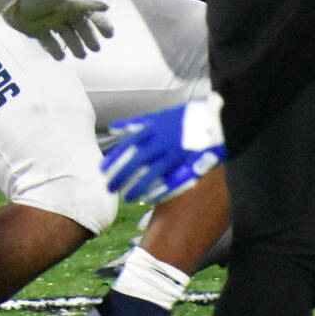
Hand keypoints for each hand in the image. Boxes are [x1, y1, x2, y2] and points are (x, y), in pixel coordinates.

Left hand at [0, 0, 112, 56]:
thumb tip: (106, 7)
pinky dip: (54, 49)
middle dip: (89, 38)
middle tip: (95, 49)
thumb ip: (84, 2)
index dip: (101, 24)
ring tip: (81, 55)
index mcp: (71, 3)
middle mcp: (62, 13)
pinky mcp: (36, 30)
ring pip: (66, 36)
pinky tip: (60, 57)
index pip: (91, 14)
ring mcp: (49, 22)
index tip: (109, 35)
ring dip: (75, 45)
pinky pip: (48, 42)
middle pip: (80, 27)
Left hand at [102, 93, 224, 203]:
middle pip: (137, 161)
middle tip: (110, 188)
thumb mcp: (157, 116)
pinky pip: (171, 180)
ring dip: (138, 187)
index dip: (114, 159)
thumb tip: (113, 128)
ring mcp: (176, 153)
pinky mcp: (189, 163)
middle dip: (122, 176)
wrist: (213, 119)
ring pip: (153, 173)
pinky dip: (159, 190)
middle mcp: (162, 141)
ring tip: (127, 197)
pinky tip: (148, 199)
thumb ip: (135, 124)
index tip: (102, 170)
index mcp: (153, 128)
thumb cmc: (183, 117)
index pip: (128, 146)